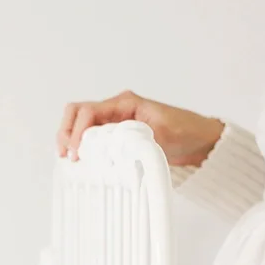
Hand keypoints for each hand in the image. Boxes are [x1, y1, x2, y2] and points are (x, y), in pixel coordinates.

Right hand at [56, 91, 224, 166]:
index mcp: (125, 103)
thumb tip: (112, 145)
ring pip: (81, 124)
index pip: (89, 111)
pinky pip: (92, 136)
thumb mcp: (162, 134)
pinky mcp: (117, 134)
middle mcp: (116, 108)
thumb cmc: (185, 131)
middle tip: (65, 155)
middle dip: (66, 132)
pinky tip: (81, 161)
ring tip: (69, 160)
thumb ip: (136, 137)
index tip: (76, 152)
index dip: (77, 131)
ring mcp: (114, 121)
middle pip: (78, 113)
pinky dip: (81, 146)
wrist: (199, 140)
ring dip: (71, 139)